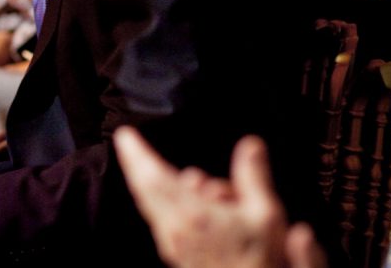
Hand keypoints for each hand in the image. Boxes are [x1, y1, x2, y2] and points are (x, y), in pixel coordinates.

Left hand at [113, 127, 326, 267]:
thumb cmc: (259, 259)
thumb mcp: (266, 214)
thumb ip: (253, 175)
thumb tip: (250, 145)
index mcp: (192, 214)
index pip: (152, 177)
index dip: (136, 154)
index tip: (124, 135)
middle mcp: (174, 228)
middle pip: (143, 187)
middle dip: (135, 162)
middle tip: (128, 143)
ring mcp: (171, 242)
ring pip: (152, 202)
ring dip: (160, 183)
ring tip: (197, 184)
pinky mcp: (174, 252)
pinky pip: (161, 218)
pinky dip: (166, 201)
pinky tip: (192, 200)